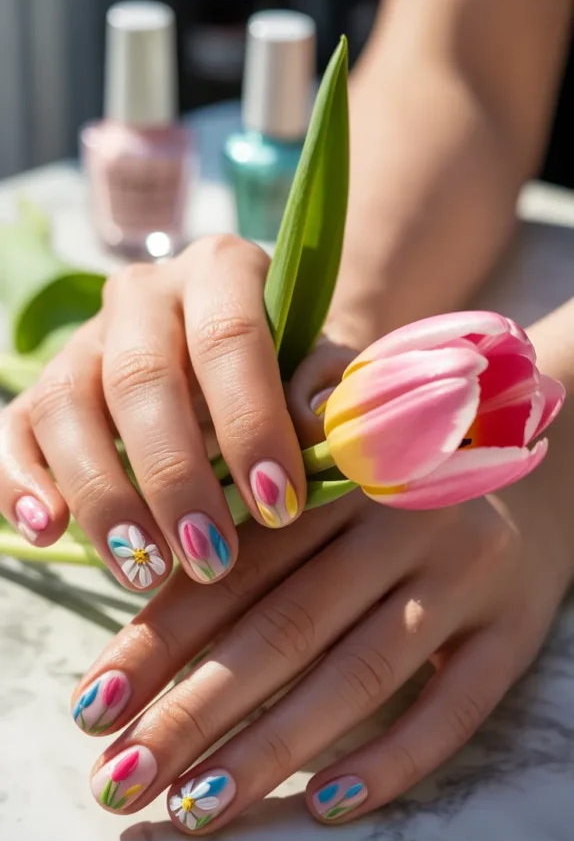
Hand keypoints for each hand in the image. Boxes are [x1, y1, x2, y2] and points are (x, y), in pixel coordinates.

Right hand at [0, 236, 317, 589]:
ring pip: (66, 406)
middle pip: (139, 379)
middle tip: (212, 558)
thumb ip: (324, 385)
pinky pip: (14, 429)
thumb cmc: (292, 366)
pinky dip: (19, 482)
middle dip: (174, 479)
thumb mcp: (324, 364)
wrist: (252, 354)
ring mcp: (86, 340)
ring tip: (144, 570)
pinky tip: (47, 531)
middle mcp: (143, 295)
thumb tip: (315, 423)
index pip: (229, 338)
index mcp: (220, 271)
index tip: (279, 505)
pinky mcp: (45, 388)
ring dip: (104, 497)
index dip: (252, 425)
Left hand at [71, 439, 572, 829]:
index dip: (156, 638)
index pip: (232, 566)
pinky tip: (321, 804)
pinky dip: (390, 760)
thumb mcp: (332, 435)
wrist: (537, 448)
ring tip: (193, 809)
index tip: (93, 705)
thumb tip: (155, 545)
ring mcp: (466, 577)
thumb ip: (253, 472)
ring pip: (357, 677)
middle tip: (119, 783)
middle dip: (190, 715)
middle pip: (283, 630)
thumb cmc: (400, 456)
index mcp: (341, 468)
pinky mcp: (514, 630)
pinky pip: (455, 708)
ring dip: (268, 751)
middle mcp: (404, 519)